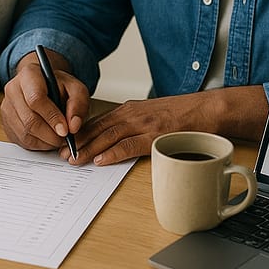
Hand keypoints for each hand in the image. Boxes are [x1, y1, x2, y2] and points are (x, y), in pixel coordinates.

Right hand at [1, 50, 88, 151]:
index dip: (52, 117)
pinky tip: (48, 138)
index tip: (65, 130)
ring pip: (25, 133)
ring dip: (46, 141)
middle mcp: (13, 89)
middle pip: (29, 119)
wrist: (44, 85)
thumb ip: (78, 104)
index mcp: (29, 74)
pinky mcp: (6, 123)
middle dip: (50, 134)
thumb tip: (73, 126)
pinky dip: (38, 144)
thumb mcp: (75, 88)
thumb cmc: (58, 86)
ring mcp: (7, 107)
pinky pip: (21, 140)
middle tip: (65, 137)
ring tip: (58, 137)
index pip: (36, 99)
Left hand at [66, 93, 211, 165]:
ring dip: (89, 148)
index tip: (66, 143)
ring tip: (73, 159)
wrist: (207, 109)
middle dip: (78, 141)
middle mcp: (132, 114)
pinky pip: (129, 145)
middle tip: (61, 154)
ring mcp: (143, 124)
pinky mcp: (155, 136)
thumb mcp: (151, 114)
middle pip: (98, 128)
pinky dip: (113, 152)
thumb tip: (115, 140)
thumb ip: (133, 123)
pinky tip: (100, 160)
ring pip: (108, 136)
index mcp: (130, 109)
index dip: (80, 133)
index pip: (98, 121)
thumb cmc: (182, 114)